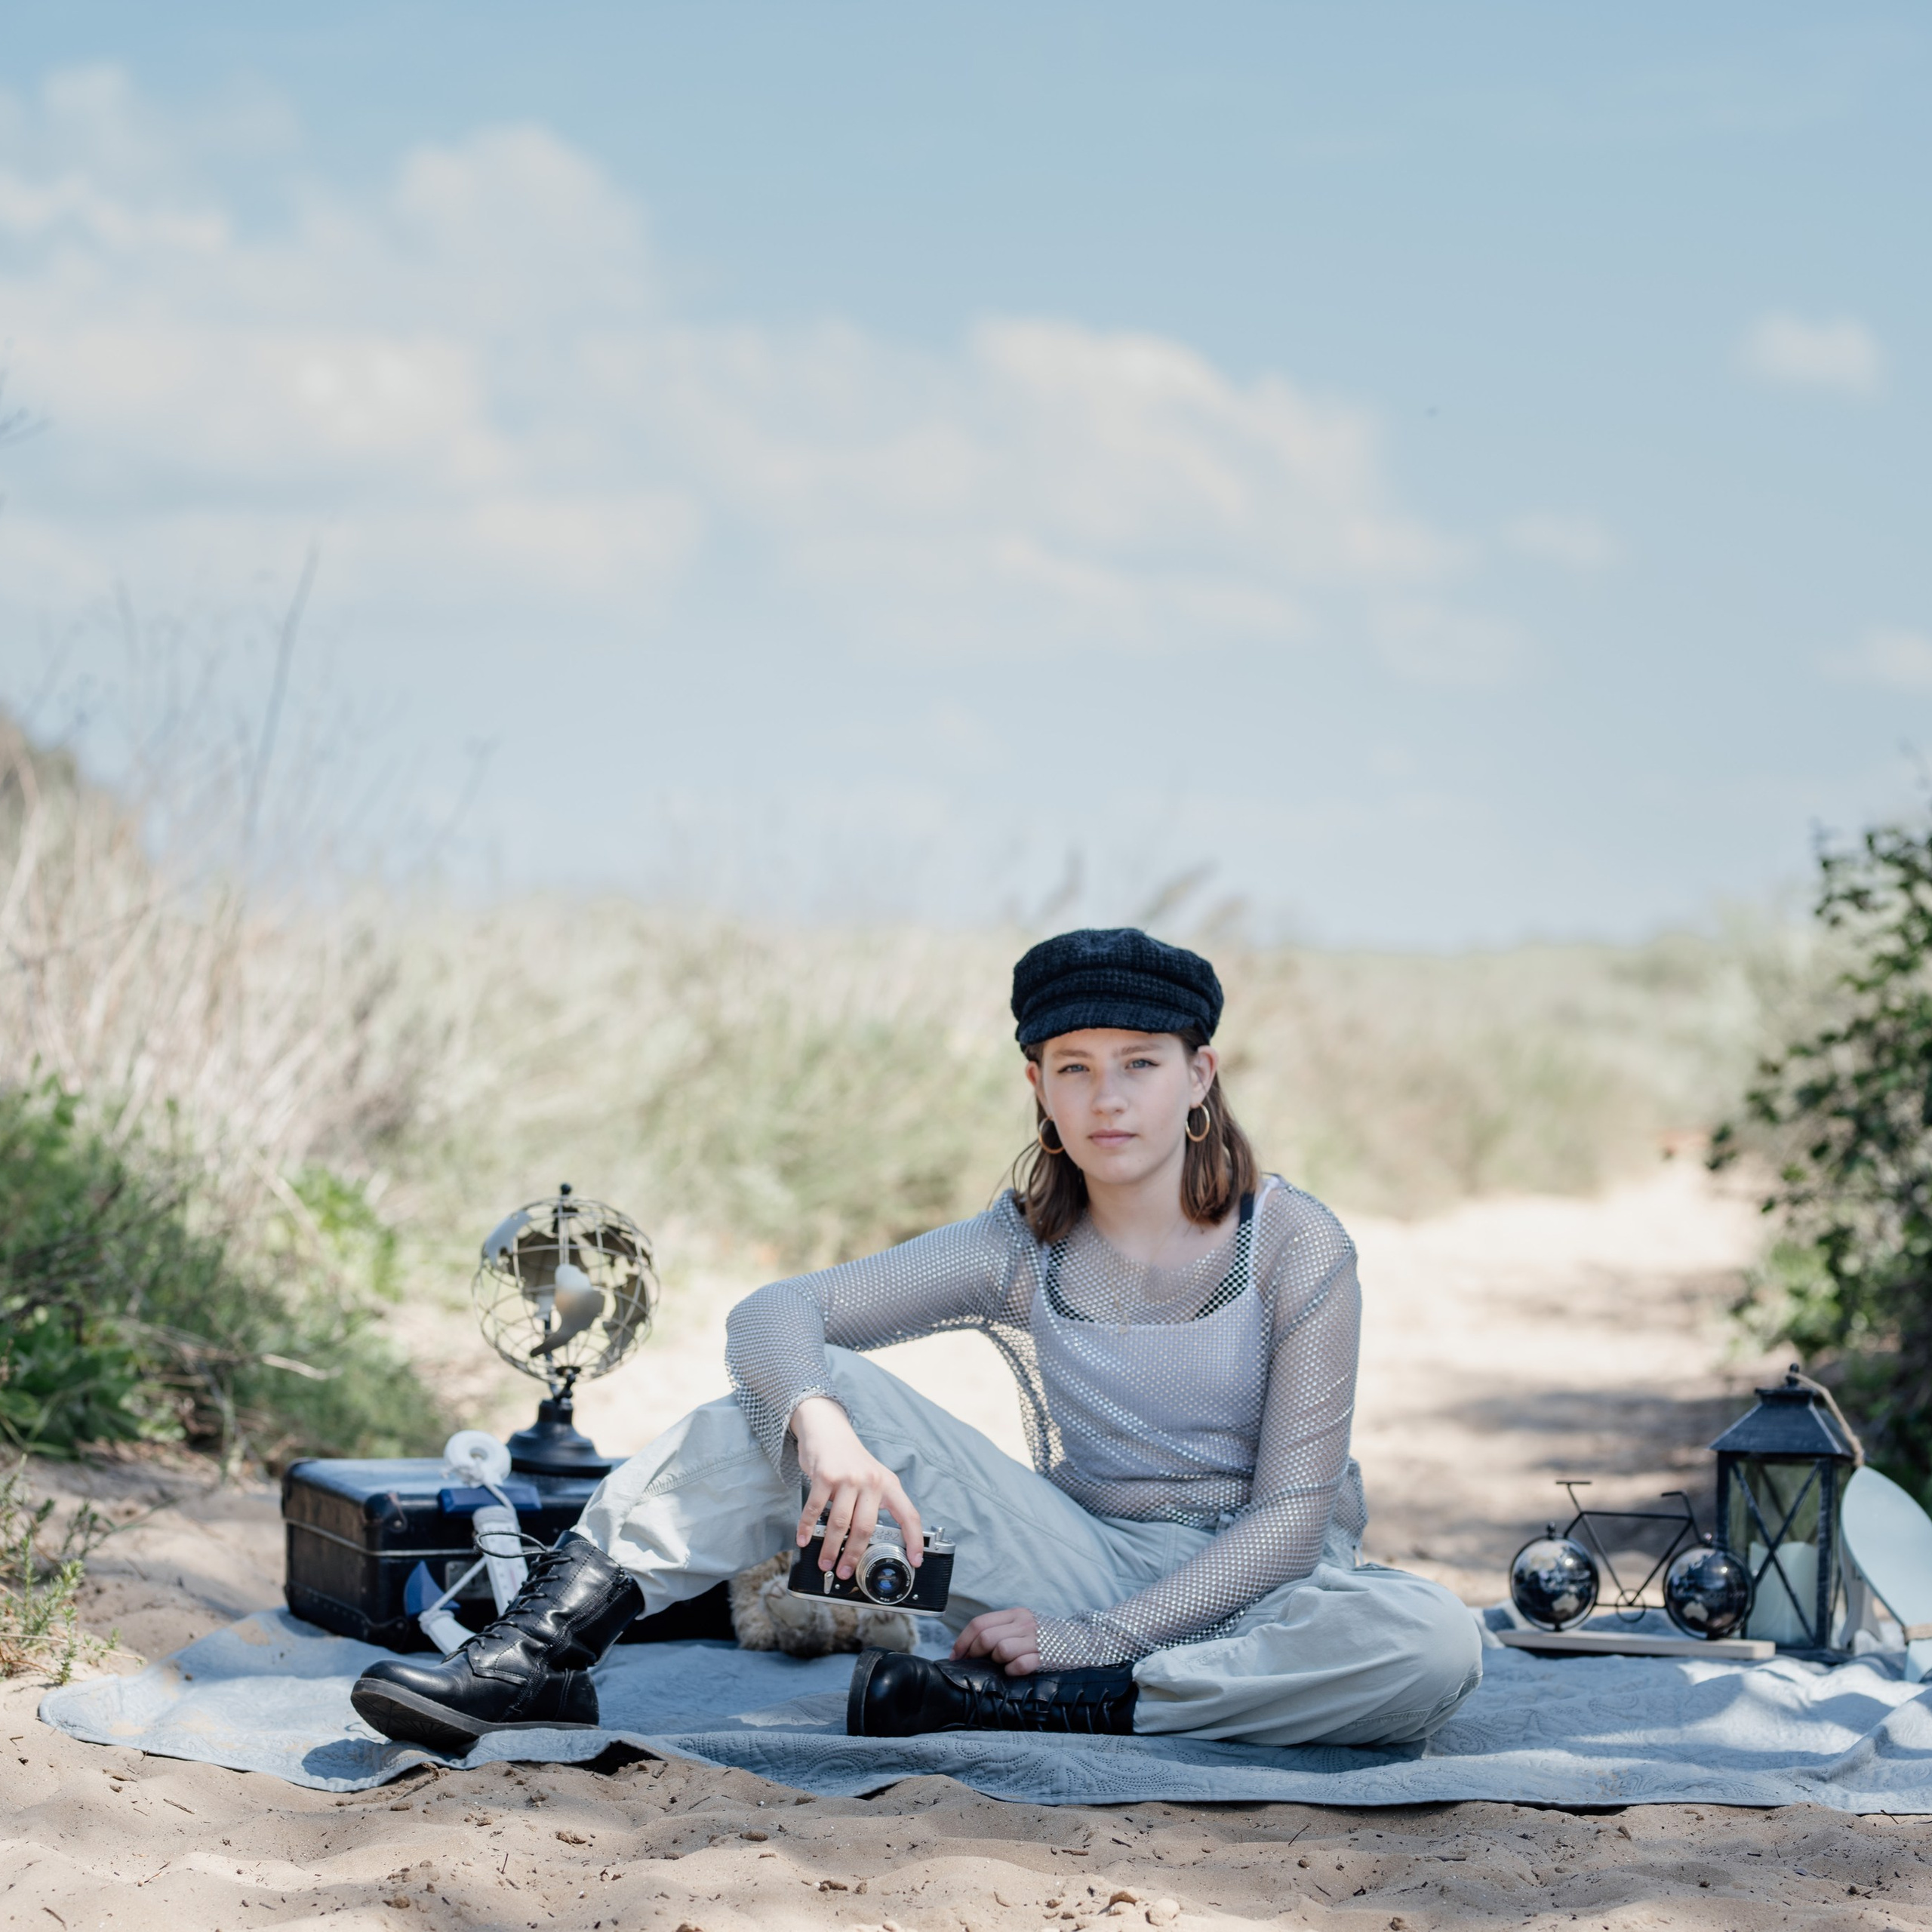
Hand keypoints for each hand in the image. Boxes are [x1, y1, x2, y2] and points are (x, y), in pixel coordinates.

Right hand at [790, 1395, 922, 1580]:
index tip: (916, 1561)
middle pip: (866, 1528)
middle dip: (854, 1555)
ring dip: (830, 1547)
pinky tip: (804, 1539)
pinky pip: (816, 1510)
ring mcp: (848, 1478)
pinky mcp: (825, 1475)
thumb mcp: (872, 1478)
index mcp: (889, 1484)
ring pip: (840, 1523)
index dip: (915, 1539)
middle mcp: (872, 1481)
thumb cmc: (850, 1461)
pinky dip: (808, 1528)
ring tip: (825, 1562)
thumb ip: (874, 1505)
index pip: (909, 1514)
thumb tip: (868, 1543)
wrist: (828, 1429)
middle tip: (846, 1572)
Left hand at [952, 1606, 1039, 1676]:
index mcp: (1015, 1614)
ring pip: (1001, 1650)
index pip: (979, 1623)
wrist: (1083, 1640)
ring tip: (1003, 1665)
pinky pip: (1019, 1665)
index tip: (956, 1657)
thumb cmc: (1045, 1637)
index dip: (962, 1642)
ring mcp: (1036, 1639)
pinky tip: (1015, 1670)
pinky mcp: (1046, 1657)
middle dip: (974, 1654)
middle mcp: (1024, 1623)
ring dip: (997, 1662)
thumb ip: (1000, 1630)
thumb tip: (967, 1647)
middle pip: (986, 1638)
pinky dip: (1012, 1670)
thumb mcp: (1023, 1626)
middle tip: (974, 1665)